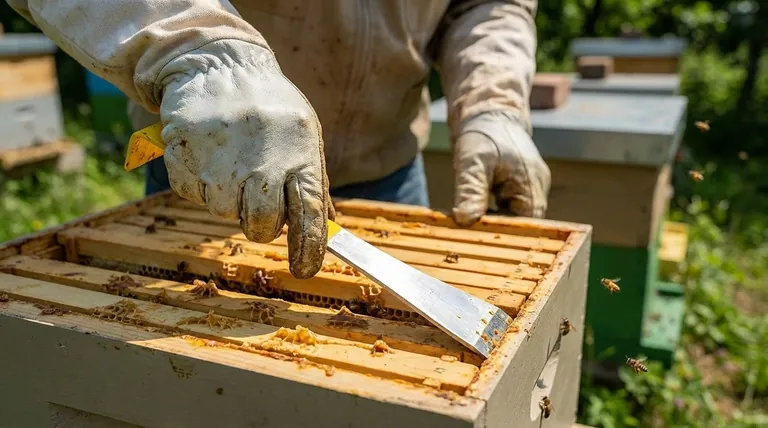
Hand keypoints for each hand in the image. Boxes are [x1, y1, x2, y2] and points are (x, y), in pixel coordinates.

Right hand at [157, 40, 331, 278]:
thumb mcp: (305, 134)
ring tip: (232, 162)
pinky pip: (192, 193)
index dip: (307, 249)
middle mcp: (262, 159)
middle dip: (260, 224)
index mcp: (301, 154)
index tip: (304, 269)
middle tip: (257, 200)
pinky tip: (210, 154)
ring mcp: (221, 157)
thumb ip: (313, 182)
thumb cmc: (271, 107)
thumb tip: (326, 231)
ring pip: (222, 212)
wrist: (221, 63)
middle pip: (260, 225)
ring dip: (227, 198)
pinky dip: (200, 182)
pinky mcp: (184, 153)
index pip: (309, 216)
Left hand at [452, 112, 550, 225]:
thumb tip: (465, 219)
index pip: (529, 222)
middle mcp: (536, 187)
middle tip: (469, 231)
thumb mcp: (471, 162)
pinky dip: (490, 212)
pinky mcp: (517, 188)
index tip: (480, 237)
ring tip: (469, 220)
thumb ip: (470, 190)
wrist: (487, 114)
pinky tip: (473, 210)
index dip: (507, 234)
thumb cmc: (482, 135)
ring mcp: (528, 187)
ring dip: (492, 220)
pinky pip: (507, 209)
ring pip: (512, 216)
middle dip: (497, 228)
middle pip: (521, 222)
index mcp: (532, 182)